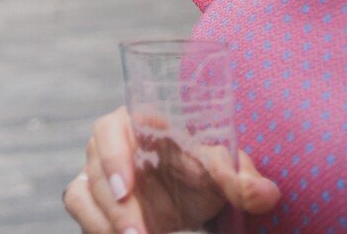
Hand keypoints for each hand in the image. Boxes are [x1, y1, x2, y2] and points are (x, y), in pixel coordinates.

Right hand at [63, 106, 279, 232]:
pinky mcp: (94, 202)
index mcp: (138, 123)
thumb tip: (264, 194)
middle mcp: (109, 145)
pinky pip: (83, 213)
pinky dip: (97, 228)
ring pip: (83, 194)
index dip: (113, 158)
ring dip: (102, 222)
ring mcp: (97, 174)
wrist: (195, 195)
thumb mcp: (224, 172)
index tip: (126, 190)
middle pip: (96, 169)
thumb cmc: (204, 171)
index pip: (111, 129)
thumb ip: (241, 180)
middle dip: (115, 208)